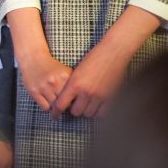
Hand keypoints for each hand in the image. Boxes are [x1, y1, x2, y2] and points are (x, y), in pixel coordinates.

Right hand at [17, 50, 71, 111]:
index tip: (70, 100)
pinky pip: (45, 107)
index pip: (74, 96)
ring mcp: (43, 87)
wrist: (33, 59)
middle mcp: (55, 82)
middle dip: (64, 104)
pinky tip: (46, 100)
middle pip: (65, 102)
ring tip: (54, 100)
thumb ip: (73, 84)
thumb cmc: (51, 67)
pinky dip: (47, 106)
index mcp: (64, 77)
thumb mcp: (65, 71)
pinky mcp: (34, 91)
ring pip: (55, 106)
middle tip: (62, 101)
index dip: (73, 100)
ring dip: (55, 105)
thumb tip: (78, 101)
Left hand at [50, 5, 160, 119]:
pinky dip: (98, 112)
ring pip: (88, 114)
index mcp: (74, 84)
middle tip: (75, 105)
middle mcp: (86, 92)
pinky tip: (96, 106)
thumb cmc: (93, 58)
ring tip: (86, 104)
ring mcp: (99, 96)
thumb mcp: (77, 71)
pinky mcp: (111, 98)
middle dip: (74, 109)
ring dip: (86, 111)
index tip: (55, 115)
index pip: (61, 105)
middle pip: (75, 112)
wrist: (112, 53)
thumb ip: (72, 85)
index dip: (56, 112)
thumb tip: (67, 99)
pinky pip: (102, 114)